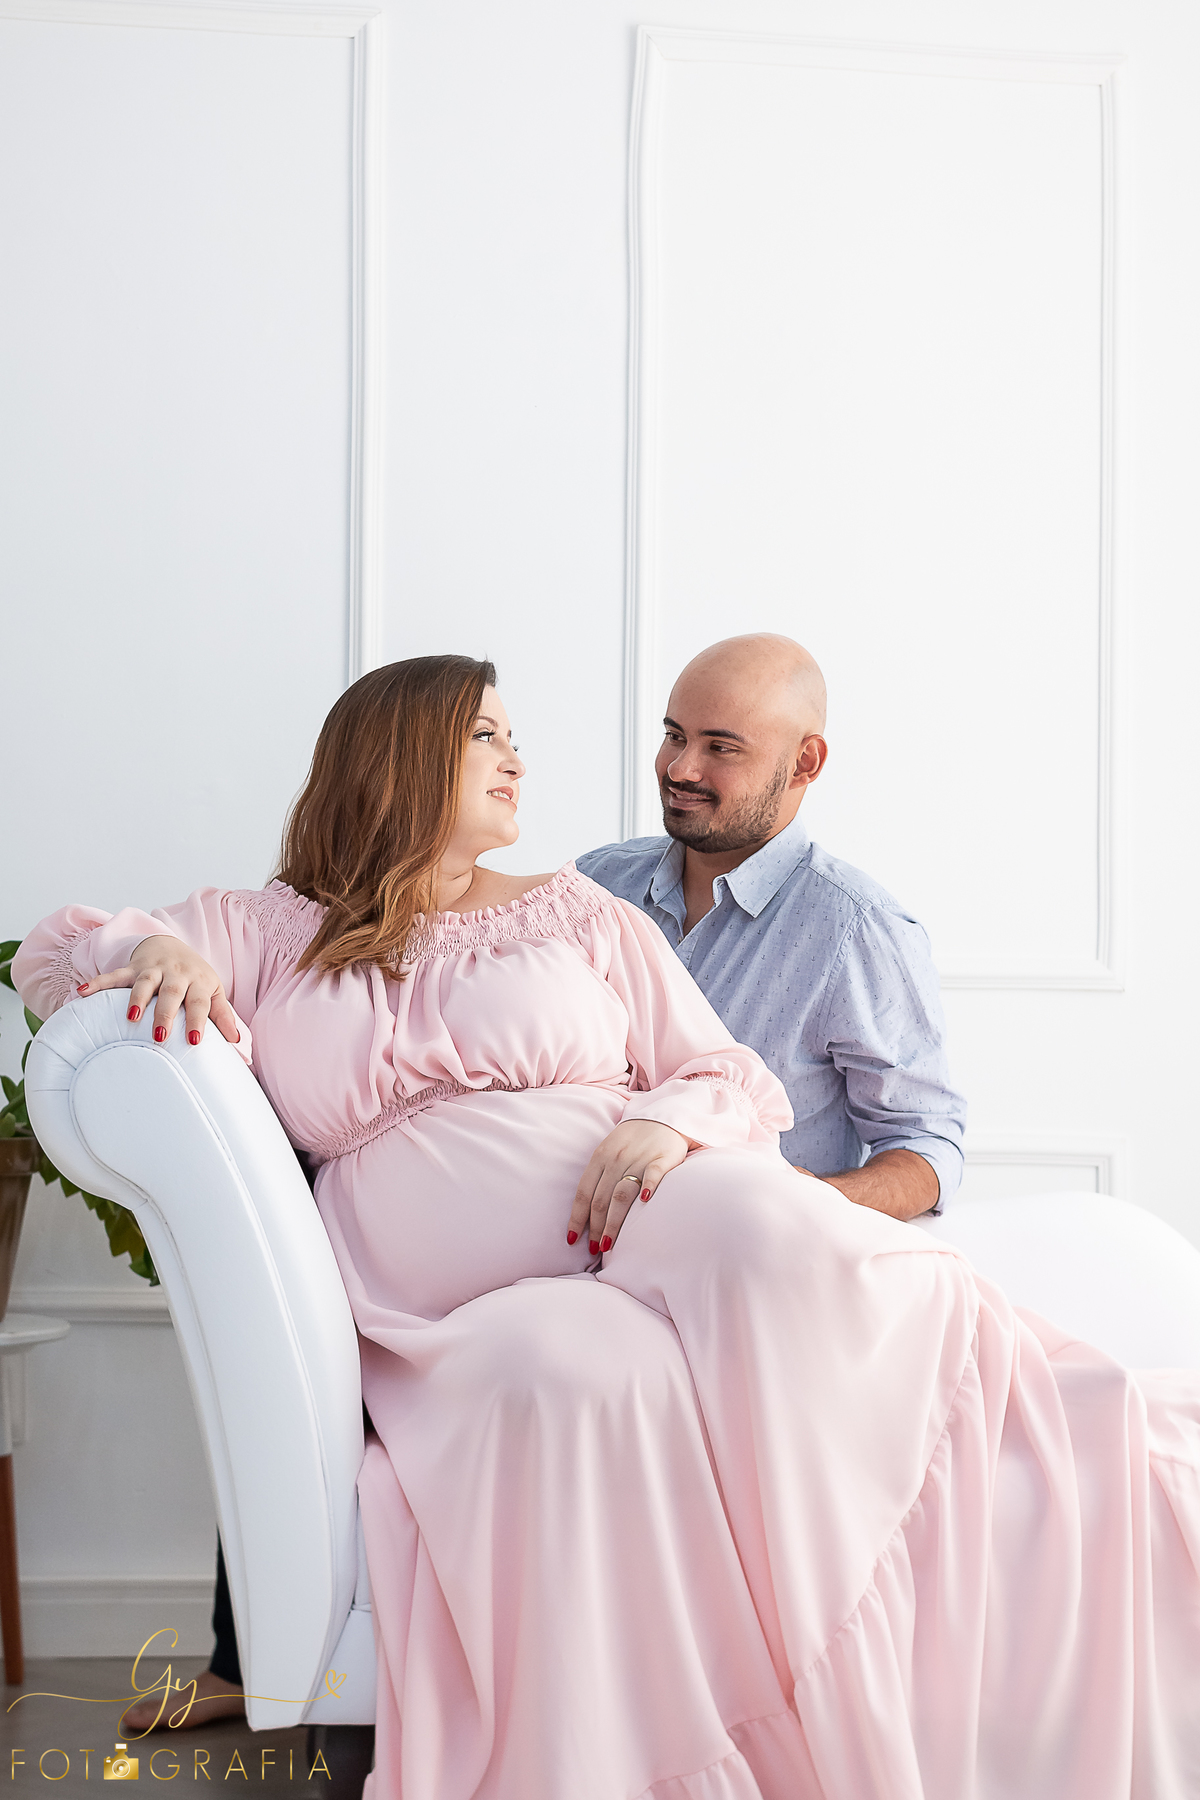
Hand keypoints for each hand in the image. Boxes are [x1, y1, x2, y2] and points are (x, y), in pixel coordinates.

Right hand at [77, 936, 240, 1047]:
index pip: (199, 1003)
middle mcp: (176, 973)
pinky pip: (113, 976)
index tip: (195, 1041)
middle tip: (159, 1036)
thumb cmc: (194, 977)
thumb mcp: (213, 991)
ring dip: (136, 998)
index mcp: (198, 981)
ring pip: (144, 983)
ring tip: (131, 1016)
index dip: (197, 1020)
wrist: (170, 944)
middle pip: (170, 993)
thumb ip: (223, 1016)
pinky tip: (82, 993)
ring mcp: (152, 969)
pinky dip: (98, 984)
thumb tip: (238, 1042)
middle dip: (164, 1014)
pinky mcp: (131, 968)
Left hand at [567, 1119, 691, 1254]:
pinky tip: (644, 1201)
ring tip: (608, 1244)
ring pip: (622, 1194)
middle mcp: (616, 1159)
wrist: (662, 1117)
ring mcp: (639, 1159)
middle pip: (601, 1199)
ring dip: (613, 1222)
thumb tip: (586, 1211)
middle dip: (595, 1228)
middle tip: (594, 1250)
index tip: (572, 1239)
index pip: (583, 1192)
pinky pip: (653, 1173)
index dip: (576, 1217)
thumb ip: (598, 1177)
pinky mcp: (662, 1158)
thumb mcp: (608, 1150)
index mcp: (600, 1157)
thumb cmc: (632, 1140)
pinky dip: (648, 1186)